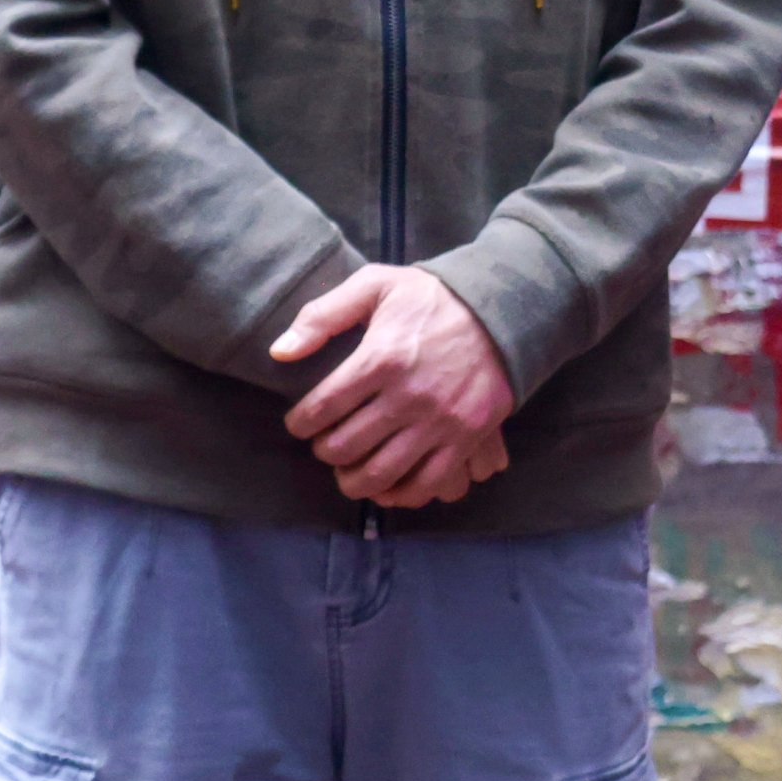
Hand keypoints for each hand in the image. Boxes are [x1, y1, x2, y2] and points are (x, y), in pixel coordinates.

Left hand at [272, 265, 518, 509]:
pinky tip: (386, 486)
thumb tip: (280, 352)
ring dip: (353, 480)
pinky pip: (425, 484)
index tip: (300, 422)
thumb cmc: (431, 298)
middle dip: (324, 451)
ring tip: (347, 470)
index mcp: (382, 358)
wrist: (501, 310)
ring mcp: (440, 421)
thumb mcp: (375, 286)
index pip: (321, 408)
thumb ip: (323, 315)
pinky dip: (399, 494)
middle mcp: (409, 395)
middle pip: (345, 446)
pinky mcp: (465, 438)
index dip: (300, 422)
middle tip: (324, 443)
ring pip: (381, 473)